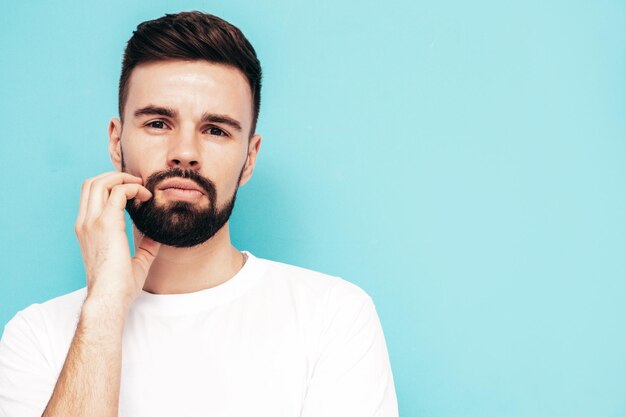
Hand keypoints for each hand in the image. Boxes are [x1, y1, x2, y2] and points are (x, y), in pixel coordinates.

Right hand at [75, 172, 160, 309]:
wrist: (110, 297)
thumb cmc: (119, 287)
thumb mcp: (135, 262)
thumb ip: (145, 247)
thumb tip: (156, 237)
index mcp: (86, 230)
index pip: (91, 195)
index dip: (111, 186)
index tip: (134, 192)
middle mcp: (85, 222)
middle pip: (92, 183)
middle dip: (116, 176)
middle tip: (138, 183)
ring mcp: (92, 222)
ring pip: (100, 182)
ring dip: (123, 178)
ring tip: (142, 187)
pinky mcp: (106, 224)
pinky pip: (118, 192)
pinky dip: (133, 188)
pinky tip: (146, 197)